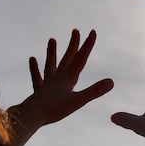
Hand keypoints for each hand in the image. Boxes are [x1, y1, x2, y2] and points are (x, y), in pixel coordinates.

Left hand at [7, 29, 113, 145]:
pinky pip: (37, 77)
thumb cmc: (55, 109)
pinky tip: (32, 59)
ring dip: (52, 52)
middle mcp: (58, 77)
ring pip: (50, 64)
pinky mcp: (39, 91)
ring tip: (51, 39)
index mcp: (68, 78)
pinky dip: (34, 68)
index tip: (92, 31)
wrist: (32, 115)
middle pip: (67, 58)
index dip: (88, 45)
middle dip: (73, 44)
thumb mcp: (78, 101)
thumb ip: (94, 91)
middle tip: (75, 30)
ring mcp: (48, 83)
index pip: (80, 58)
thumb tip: (112, 82)